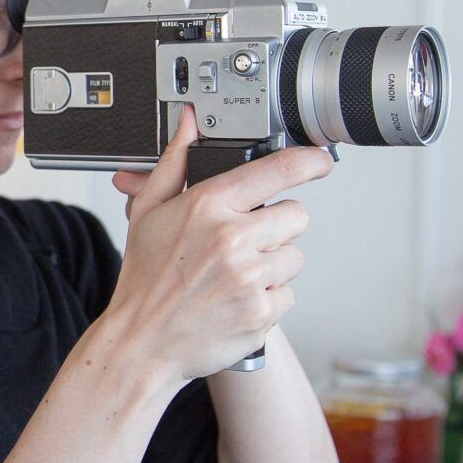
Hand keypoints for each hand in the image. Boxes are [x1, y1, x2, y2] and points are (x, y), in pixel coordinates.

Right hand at [106, 104, 332, 382]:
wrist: (141, 342)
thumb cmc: (145, 278)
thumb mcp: (149, 210)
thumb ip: (175, 160)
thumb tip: (189, 121)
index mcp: (207, 205)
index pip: (276, 170)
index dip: (308, 161)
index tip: (321, 160)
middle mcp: (232, 239)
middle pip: (296, 215)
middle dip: (277, 224)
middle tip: (245, 239)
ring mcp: (249, 277)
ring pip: (295, 256)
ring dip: (273, 263)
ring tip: (235, 273)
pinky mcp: (261, 312)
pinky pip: (288, 293)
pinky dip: (268, 297)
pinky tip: (237, 298)